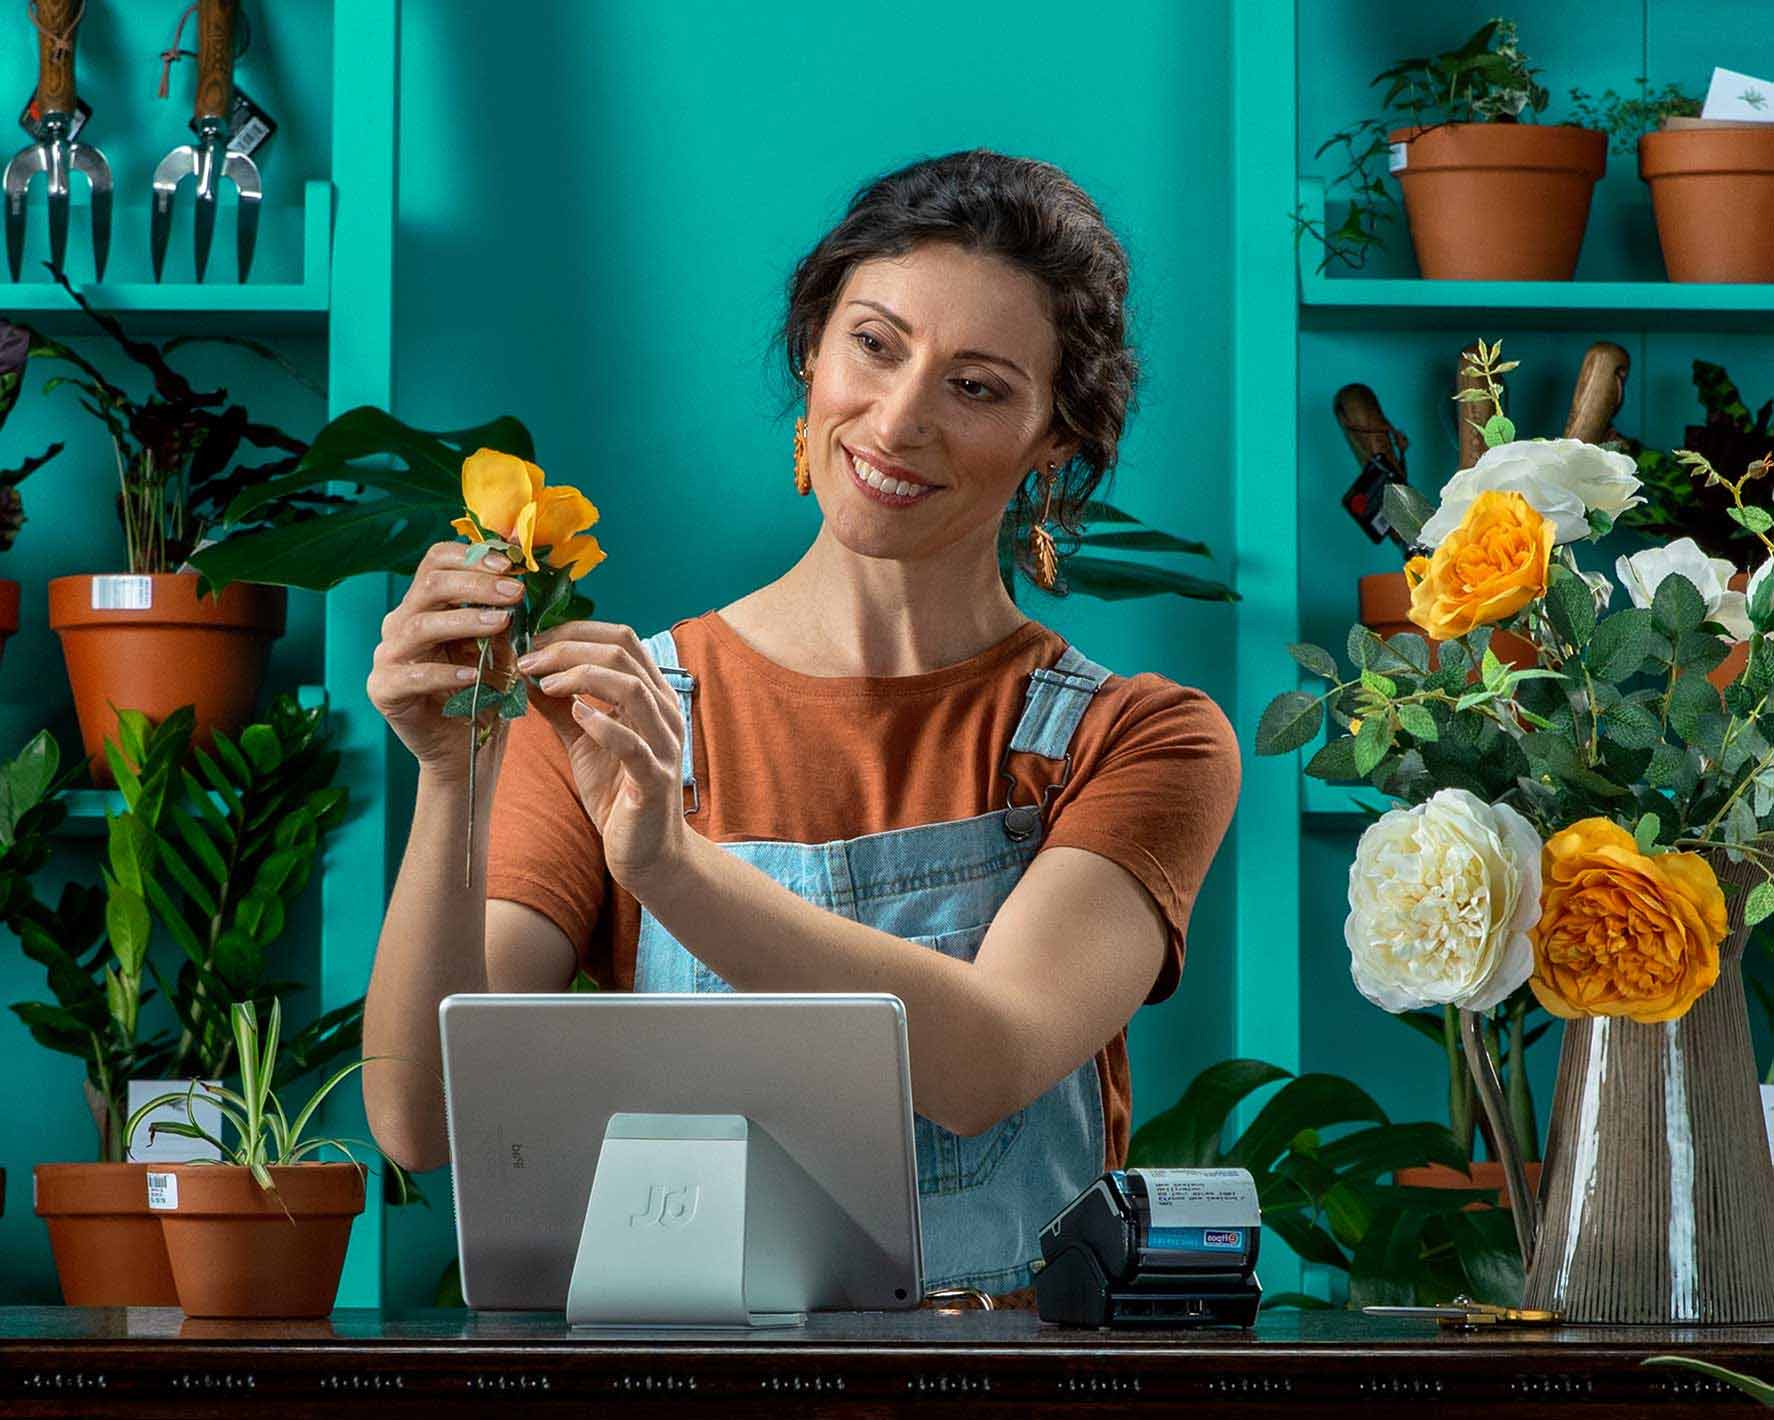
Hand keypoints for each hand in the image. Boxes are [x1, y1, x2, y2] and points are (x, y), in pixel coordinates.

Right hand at [367, 540, 524, 783]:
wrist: (466, 750)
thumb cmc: (483, 695)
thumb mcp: (501, 651)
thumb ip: (503, 618)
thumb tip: (520, 582)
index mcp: (426, 605)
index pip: (437, 562)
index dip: (473, 557)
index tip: (513, 563)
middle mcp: (401, 623)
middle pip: (430, 586)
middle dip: (476, 584)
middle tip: (515, 592)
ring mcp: (388, 655)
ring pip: (419, 624)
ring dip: (465, 620)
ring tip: (501, 622)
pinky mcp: (384, 689)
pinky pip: (412, 676)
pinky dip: (445, 674)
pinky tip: (473, 675)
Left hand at [516, 621, 690, 891]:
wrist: (645, 852)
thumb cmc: (616, 793)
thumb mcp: (582, 740)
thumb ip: (560, 705)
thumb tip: (525, 672)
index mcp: (651, 695)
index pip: (621, 638)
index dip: (574, 632)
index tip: (531, 643)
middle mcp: (664, 712)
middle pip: (623, 652)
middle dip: (568, 648)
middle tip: (526, 660)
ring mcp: (664, 745)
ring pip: (631, 687)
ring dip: (580, 677)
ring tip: (543, 684)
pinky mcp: (654, 780)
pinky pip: (632, 743)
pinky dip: (601, 723)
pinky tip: (575, 715)